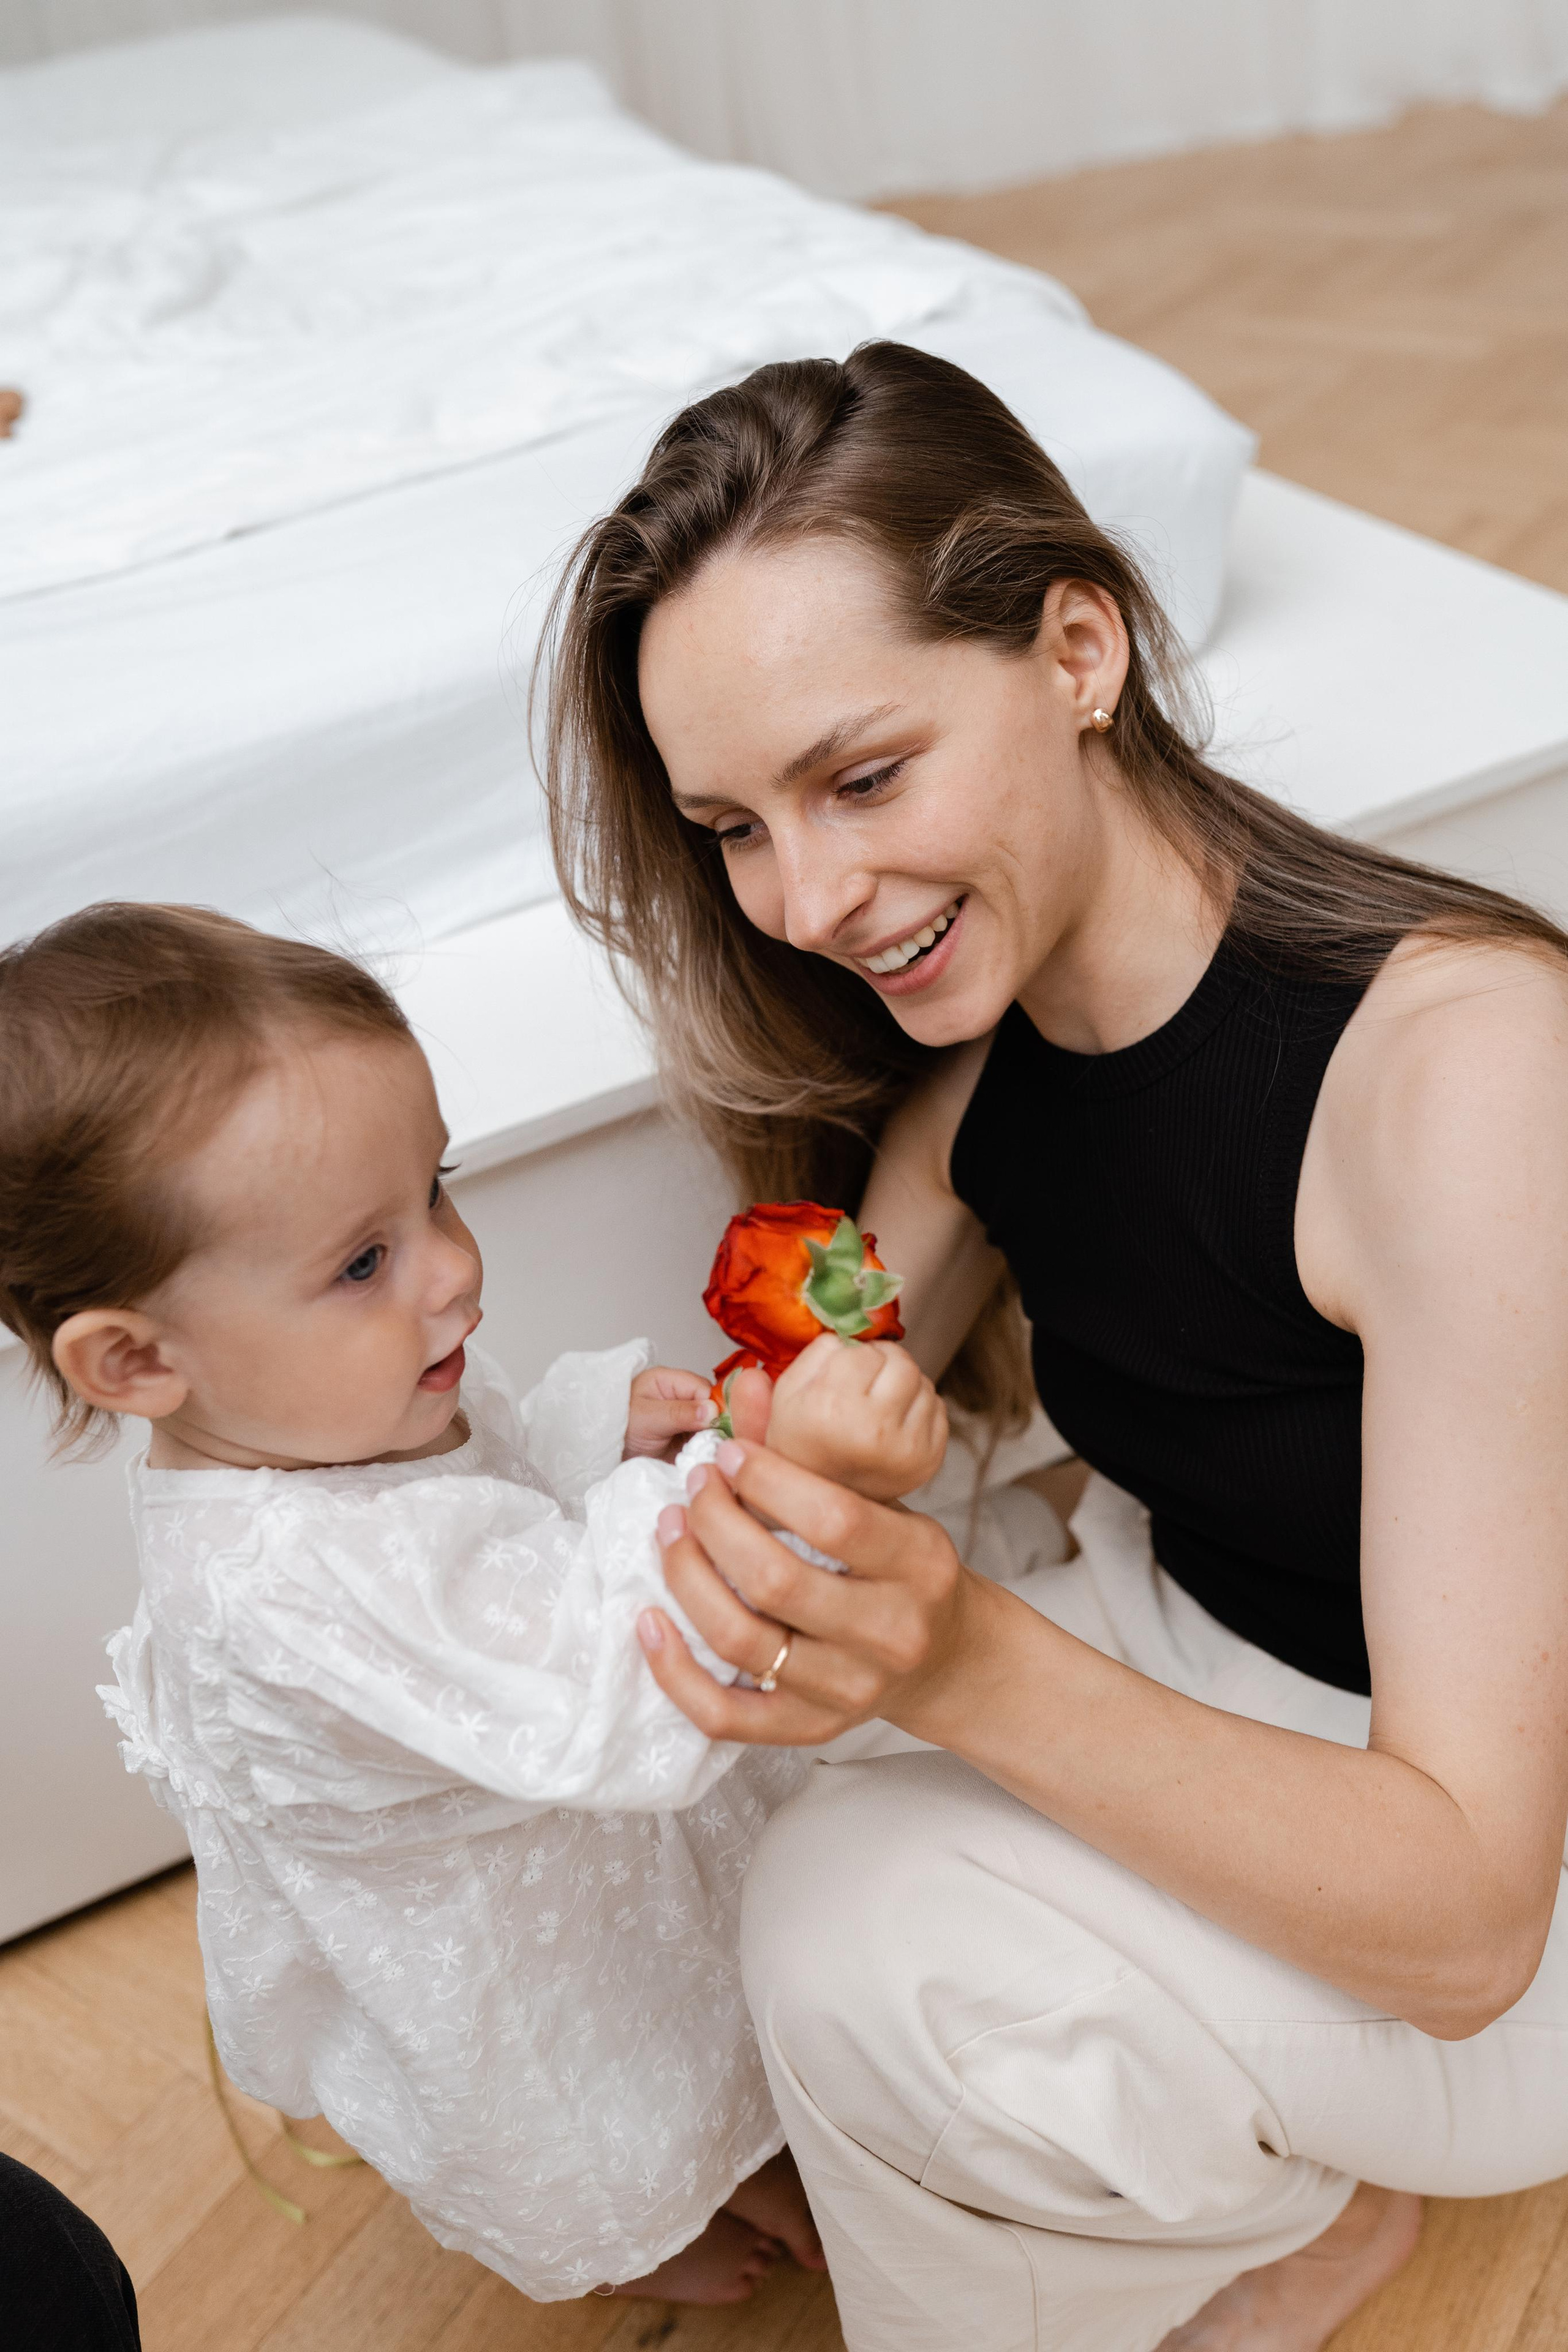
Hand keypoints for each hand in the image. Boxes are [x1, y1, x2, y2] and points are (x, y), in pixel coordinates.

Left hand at [623, 1365, 718, 1460]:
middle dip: (716, 1424)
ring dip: (713, 1439)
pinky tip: (708, 1458)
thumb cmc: (619, 1429)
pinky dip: (708, 1450)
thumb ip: (679, 1412)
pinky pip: (706, 1442)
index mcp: (668, 1381)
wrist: (606, 1457)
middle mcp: (680, 1399)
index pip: (702, 1387)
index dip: (713, 1405)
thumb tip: (712, 1410)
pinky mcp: (686, 1440)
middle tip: (716, 1441)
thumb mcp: (647, 1418)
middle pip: (712, 1406)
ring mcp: (685, 1421)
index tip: (716, 1424)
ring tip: (712, 1452)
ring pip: (712, 1426)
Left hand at [639, 1438, 992, 1746]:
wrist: (945, 1660)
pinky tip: (650, 1621)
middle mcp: (889, 1633)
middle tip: (693, 1492)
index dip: (767, 1481)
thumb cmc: (903, 1572)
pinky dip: (675, 1671)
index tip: (728, 1454)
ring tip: (669, 1534)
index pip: (833, 1519)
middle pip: (776, 1582)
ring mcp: (849, 1690)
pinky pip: (725, 1715)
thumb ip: (811, 1452)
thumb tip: (747, 1383)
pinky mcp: (811, 1729)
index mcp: (918, 1564)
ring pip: (742, 1642)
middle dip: (715, 1525)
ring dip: (687, 1580)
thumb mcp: (880, 1505)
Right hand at [766, 1333, 946, 1500]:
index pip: (865, 1351)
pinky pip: (938, 1408)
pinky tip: (894, 1424)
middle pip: (902, 1362)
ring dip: (903, 1385)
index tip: (841, 1378)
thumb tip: (853, 1329)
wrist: (822, 1498)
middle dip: (884, 1364)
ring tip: (878, 1406)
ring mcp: (906, 1450)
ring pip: (924, 1382)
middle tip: (865, 1384)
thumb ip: (816, 1349)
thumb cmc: (801, 1437)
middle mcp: (873, 1432)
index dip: (853, 1358)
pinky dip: (919, 1408)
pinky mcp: (928, 1461)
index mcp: (831, 1410)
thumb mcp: (788, 1391)